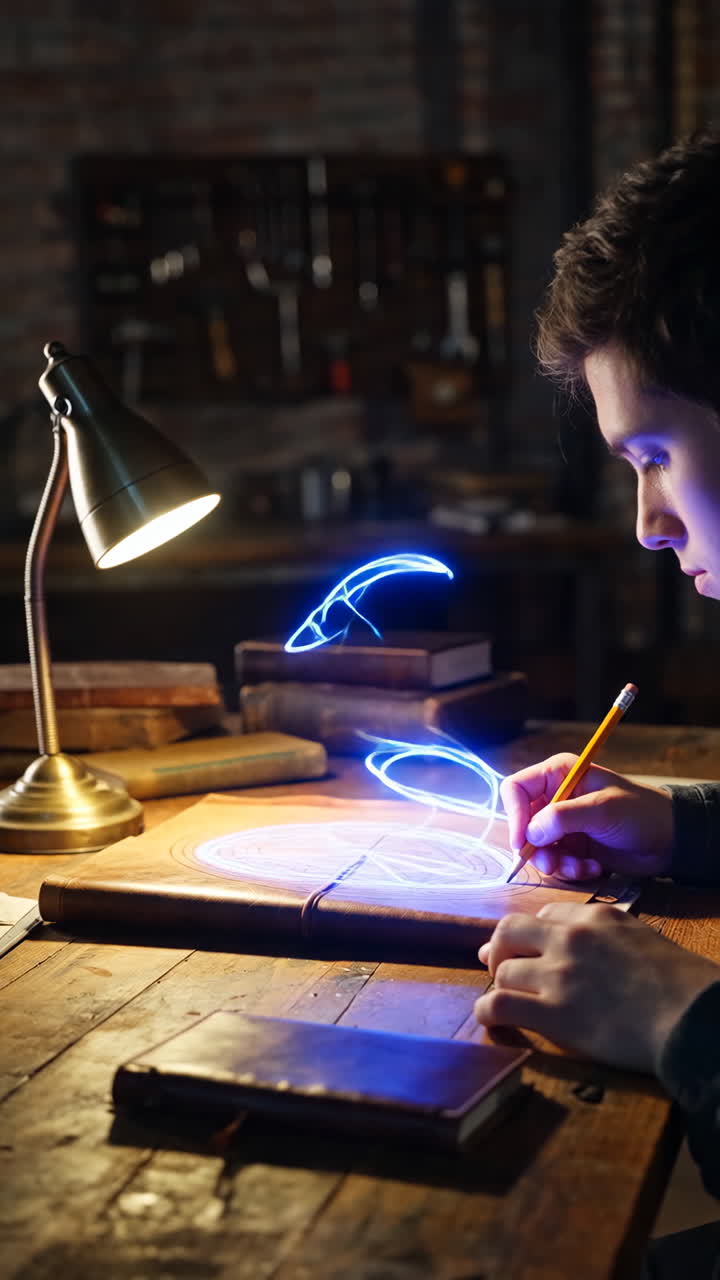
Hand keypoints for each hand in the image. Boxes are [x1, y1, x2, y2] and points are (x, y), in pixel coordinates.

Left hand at [474, 902, 719, 1072]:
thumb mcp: (641, 938)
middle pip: (509, 931)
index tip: (526, 949)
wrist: (690, 1016)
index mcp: (595, 918)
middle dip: (501, 949)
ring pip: (502, 971)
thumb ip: (608, 936)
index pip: (544, 915)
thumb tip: (589, 946)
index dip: (530, 935)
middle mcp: (569, 938)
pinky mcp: (552, 1013)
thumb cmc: (680, 983)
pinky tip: (489, 1018)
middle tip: (500, 967)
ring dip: (499, 985)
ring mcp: (557, 974)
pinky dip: (487, 1012)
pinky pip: (499, 1005)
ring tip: (503, 999)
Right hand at [501, 753, 673, 880]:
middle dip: (536, 847)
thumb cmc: (641, 813)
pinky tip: (591, 869)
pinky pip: (555, 861)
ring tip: (579, 868)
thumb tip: (529, 833)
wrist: (670, 839)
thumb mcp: (602, 810)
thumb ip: (562, 818)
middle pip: (522, 823)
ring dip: (555, 863)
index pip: (516, 789)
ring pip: (537, 847)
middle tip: (552, 864)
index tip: (521, 841)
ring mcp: (564, 823)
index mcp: (558, 775)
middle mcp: (556, 797)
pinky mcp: (573, 845)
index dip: (513, 814)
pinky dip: (569, 869)